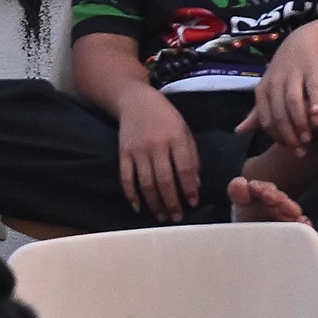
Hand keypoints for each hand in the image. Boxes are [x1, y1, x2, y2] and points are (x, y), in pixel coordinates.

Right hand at [115, 86, 201, 219]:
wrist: (134, 100)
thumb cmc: (165, 116)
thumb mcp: (185, 131)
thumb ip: (191, 157)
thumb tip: (195, 186)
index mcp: (175, 138)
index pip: (184, 169)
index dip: (189, 189)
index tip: (193, 203)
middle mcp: (156, 145)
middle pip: (164, 180)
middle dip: (172, 202)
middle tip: (177, 218)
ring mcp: (137, 149)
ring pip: (145, 182)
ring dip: (154, 203)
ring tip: (162, 216)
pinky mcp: (123, 152)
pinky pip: (125, 176)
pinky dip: (131, 194)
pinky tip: (138, 207)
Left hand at [238, 23, 317, 155]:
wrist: (302, 41)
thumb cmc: (284, 70)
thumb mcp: (267, 89)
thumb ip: (256, 112)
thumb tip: (238, 131)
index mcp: (262, 89)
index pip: (265, 118)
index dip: (276, 136)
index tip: (288, 149)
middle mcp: (274, 83)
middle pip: (279, 113)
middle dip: (288, 135)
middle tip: (300, 152)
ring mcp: (292, 76)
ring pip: (293, 102)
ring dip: (300, 122)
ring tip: (308, 139)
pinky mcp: (310, 70)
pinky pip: (311, 87)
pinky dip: (314, 100)